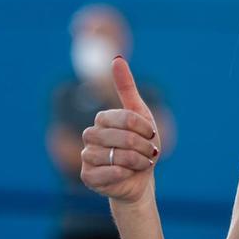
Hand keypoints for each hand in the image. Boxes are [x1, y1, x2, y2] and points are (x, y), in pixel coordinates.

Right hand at [80, 57, 161, 203]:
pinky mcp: (87, 177)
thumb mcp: (140, 115)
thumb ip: (126, 88)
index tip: (152, 135)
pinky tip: (129, 174)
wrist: (140, 179)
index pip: (123, 118)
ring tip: (141, 163)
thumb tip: (116, 58)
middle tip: (149, 153)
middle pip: (119, 137)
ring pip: (115, 156)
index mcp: (102, 120)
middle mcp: (90, 136)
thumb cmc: (140, 146)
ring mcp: (86, 156)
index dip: (142, 128)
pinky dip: (124, 174)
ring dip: (136, 161)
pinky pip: (107, 173)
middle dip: (141, 147)